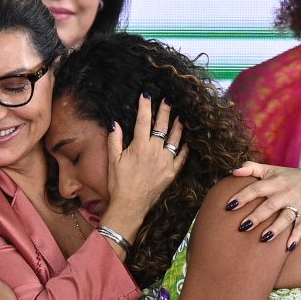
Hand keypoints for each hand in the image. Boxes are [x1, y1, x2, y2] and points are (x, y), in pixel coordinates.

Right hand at [97, 94, 187, 253]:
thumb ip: (115, 140)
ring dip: (178, 125)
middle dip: (165, 110)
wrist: (131, 205)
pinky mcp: (172, 172)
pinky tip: (187, 141)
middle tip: (168, 100)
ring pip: (175, 138)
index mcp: (140, 146)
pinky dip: (185, 147)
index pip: (143, 120)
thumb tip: (114, 123)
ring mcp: (166, 161)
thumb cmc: (119, 183)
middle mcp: (155, 150)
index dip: (145, 106)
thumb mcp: (113, 160)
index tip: (146, 94)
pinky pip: (182, 156)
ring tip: (180, 116)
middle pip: (162, 125)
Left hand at [228, 162, 300, 249]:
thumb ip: (250, 168)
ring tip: (263, 238)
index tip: (229, 206)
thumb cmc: (284, 177)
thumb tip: (232, 171)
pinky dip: (296, 236)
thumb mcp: (268, 169)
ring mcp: (297, 204)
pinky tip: (288, 247)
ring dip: (276, 228)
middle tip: (242, 226)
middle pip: (270, 205)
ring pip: (286, 217)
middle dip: (257, 216)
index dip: (243, 197)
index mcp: (275, 181)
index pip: (257, 189)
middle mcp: (286, 192)